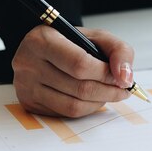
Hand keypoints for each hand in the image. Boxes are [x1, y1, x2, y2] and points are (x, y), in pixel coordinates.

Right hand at [12, 25, 134, 116]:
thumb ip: (118, 51)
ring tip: (109, 93)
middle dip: (108, 91)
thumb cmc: (72, 43)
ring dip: (99, 102)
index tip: (122, 78)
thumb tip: (125, 79)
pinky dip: (87, 108)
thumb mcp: (96, 37)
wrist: (44, 51)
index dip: (106, 74)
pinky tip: (93, 98)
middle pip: (79, 88)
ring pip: (74, 105)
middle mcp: (28, 63)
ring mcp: (26, 86)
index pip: (80, 64)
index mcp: (42, 40)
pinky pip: (66, 113)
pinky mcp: (30, 103)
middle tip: (122, 90)